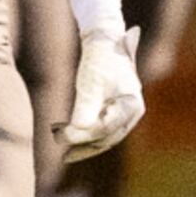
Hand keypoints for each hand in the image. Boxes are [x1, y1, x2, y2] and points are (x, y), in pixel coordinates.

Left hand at [64, 24, 145, 158]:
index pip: (108, 128)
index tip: (63, 137)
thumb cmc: (98, 58)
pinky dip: (86, 137)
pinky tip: (69, 142)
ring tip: (65, 155)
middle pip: (108, 137)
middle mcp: (132, 113)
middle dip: (85, 146)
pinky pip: (101, 131)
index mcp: (132, 104)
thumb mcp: (90, 82)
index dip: (85, 135)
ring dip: (85, 145)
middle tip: (64, 155)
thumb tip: (78, 129)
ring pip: (105, 138)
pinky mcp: (114, 112)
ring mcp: (124, 114)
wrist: (103, 40)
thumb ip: (85, 107)